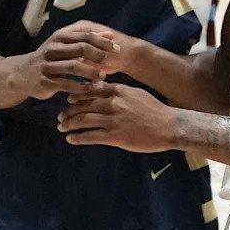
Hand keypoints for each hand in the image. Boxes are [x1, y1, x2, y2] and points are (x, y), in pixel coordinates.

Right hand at [4, 26, 124, 101]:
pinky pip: (66, 84)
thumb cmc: (49, 59)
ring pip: (74, 66)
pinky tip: (91, 90)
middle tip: (113, 62)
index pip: (85, 35)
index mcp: (60, 37)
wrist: (21, 74)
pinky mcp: (46, 81)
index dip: (103, 42)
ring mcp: (48, 65)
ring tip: (103, 77)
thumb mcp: (64, 46)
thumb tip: (110, 34)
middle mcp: (53, 48)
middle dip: (99, 55)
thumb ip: (87, 40)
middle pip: (81, 48)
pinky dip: (81, 87)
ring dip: (91, 71)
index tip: (118, 49)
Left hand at [58, 82, 177, 151]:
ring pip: (83, 120)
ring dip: (69, 124)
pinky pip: (91, 136)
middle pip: (84, 104)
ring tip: (62, 127)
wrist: (169, 126)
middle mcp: (112, 103)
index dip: (78, 94)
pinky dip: (78, 137)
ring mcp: (112, 120)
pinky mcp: (114, 136)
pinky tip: (71, 139)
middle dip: (69, 111)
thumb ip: (118, 91)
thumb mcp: (135, 94)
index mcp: (117, 90)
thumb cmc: (154, 110)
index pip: (91, 89)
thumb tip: (104, 90)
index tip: (70, 99)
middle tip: (61, 116)